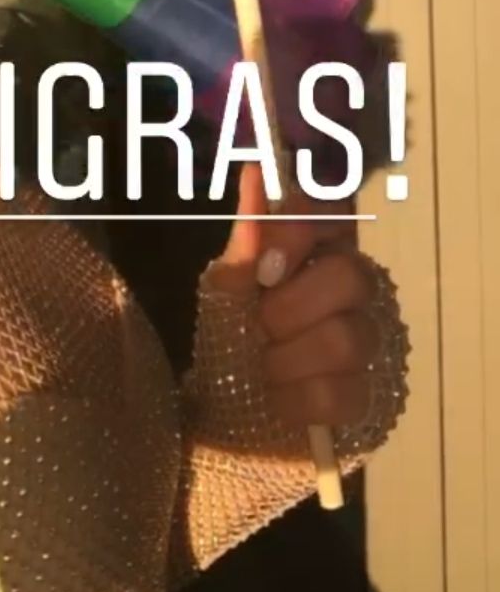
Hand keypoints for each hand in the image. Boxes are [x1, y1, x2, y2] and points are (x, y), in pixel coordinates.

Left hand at [206, 161, 380, 431]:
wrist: (220, 417)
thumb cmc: (229, 341)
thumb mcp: (226, 290)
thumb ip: (247, 240)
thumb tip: (257, 173)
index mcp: (319, 253)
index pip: (337, 213)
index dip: (304, 234)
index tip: (266, 270)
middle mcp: (356, 292)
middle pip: (350, 277)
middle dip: (290, 309)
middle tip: (260, 327)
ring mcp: (371, 346)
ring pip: (348, 339)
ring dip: (286, 359)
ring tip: (264, 369)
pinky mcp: (371, 400)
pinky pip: (342, 393)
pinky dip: (294, 400)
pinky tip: (277, 401)